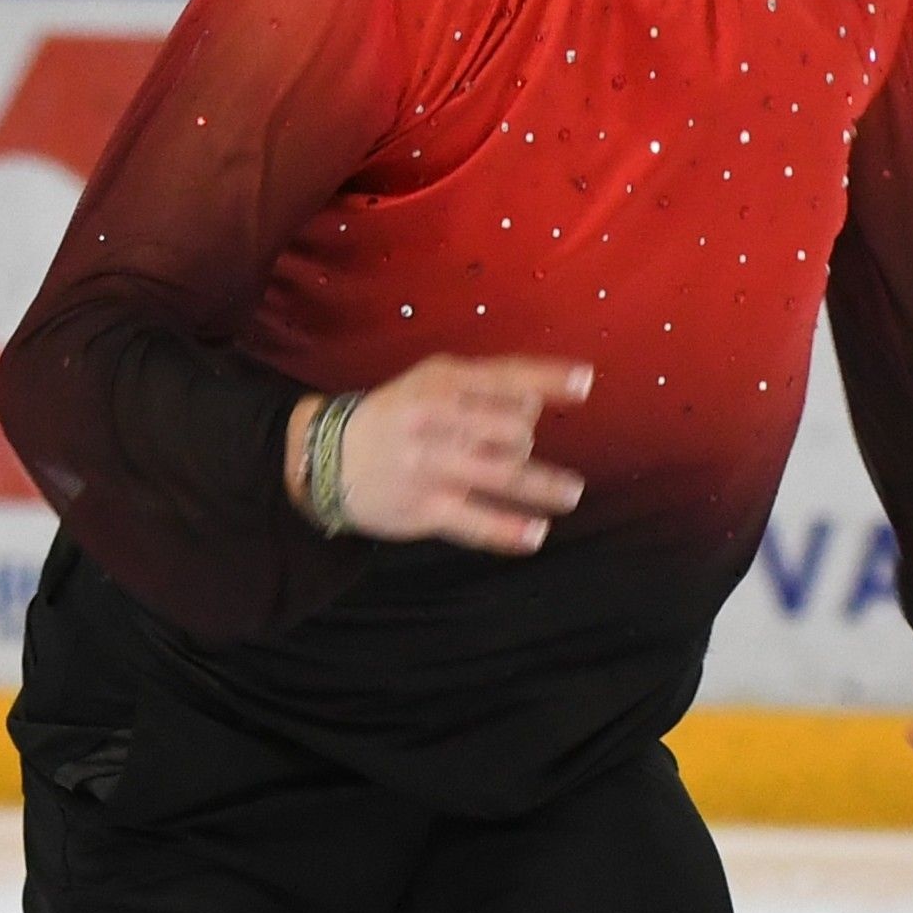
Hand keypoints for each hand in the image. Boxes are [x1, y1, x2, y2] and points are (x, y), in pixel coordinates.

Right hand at [290, 356, 588, 551]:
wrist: (327, 457)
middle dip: (525, 438)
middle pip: (510, 427)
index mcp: (443, 382)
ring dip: (542, 485)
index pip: (505, 377)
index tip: (586, 382)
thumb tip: (536, 406)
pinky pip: (475, 520)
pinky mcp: (425, 507)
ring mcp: (431, 465)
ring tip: (570, 493)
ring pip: (501, 473)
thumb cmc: (395, 417)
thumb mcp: (428, 383)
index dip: (549, 379)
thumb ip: (481, 389)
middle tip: (518, 448)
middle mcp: (438, 419)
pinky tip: (535, 535)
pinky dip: (507, 529)